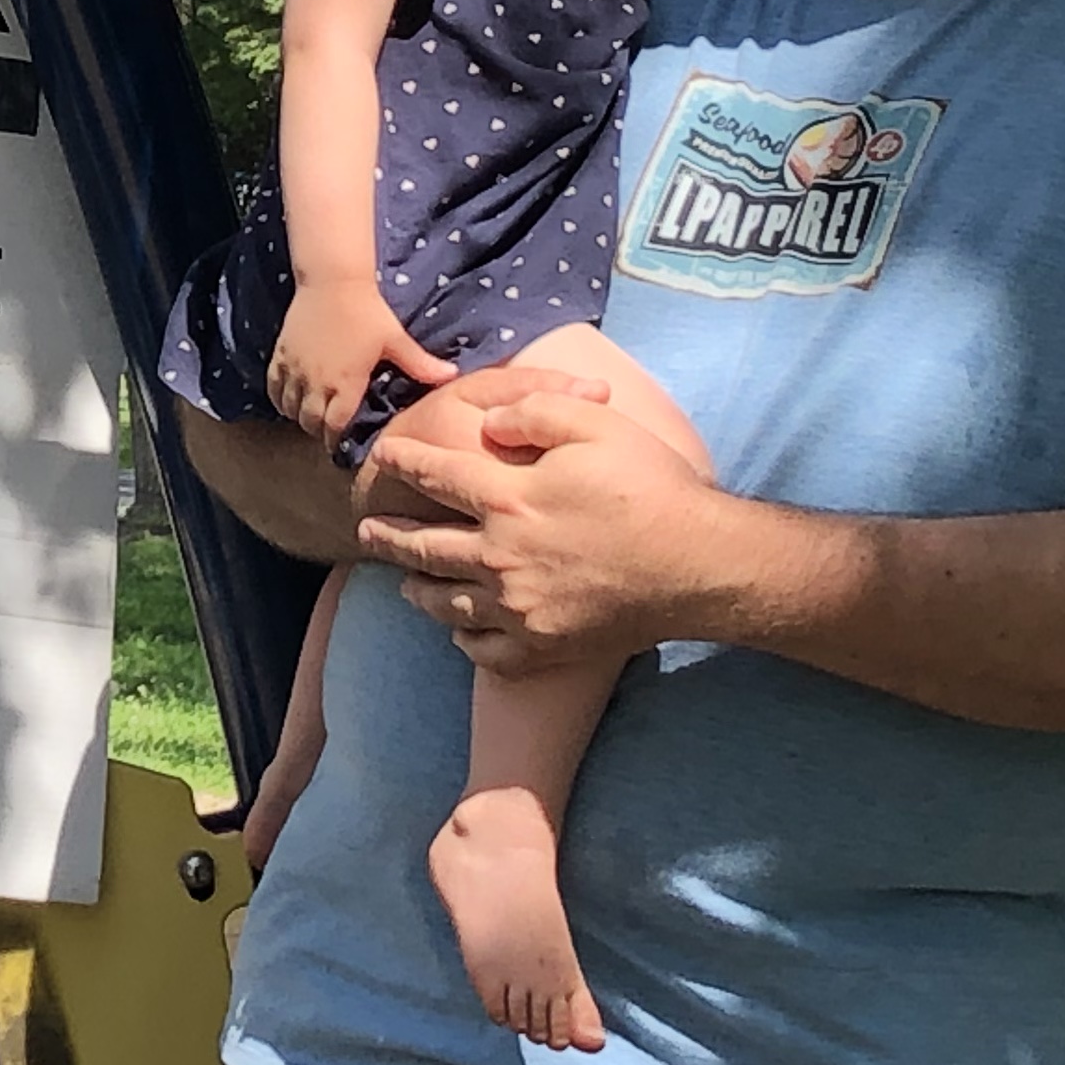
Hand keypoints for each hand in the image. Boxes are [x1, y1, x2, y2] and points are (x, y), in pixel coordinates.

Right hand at [266, 279, 450, 450]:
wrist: (333, 281)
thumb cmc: (368, 311)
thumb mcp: (395, 340)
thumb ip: (421, 364)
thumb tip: (452, 377)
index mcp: (345, 384)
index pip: (335, 427)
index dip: (336, 439)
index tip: (341, 443)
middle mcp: (316, 383)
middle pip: (310, 423)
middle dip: (319, 430)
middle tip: (329, 430)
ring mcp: (296, 370)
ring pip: (291, 409)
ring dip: (300, 416)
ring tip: (311, 416)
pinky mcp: (281, 356)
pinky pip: (274, 389)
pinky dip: (280, 400)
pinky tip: (289, 400)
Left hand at [356, 381, 717, 672]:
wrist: (699, 567)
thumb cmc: (652, 489)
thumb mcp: (596, 428)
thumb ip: (534, 415)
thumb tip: (488, 424)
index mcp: (510, 499)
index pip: (437, 477)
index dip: (405, 463)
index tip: (383, 458)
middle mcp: (501, 556)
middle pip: (424, 547)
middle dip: (388, 537)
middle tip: (366, 533)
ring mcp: (518, 608)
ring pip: (445, 603)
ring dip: (418, 590)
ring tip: (404, 584)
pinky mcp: (542, 646)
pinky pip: (484, 649)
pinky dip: (464, 639)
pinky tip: (460, 629)